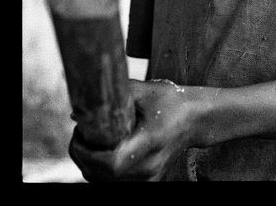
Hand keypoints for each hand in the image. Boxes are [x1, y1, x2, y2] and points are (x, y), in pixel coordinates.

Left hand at [69, 78, 198, 180]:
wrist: (196, 120)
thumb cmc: (171, 102)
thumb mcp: (145, 91)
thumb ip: (114, 96)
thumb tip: (79, 110)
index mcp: (150, 141)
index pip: (111, 163)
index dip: (87, 153)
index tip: (79, 135)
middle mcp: (149, 166)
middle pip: (102, 176)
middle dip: (83, 158)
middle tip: (79, 136)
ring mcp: (149, 178)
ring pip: (105, 183)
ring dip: (89, 167)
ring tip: (88, 143)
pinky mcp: (148, 182)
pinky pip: (115, 184)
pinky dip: (101, 173)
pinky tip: (101, 154)